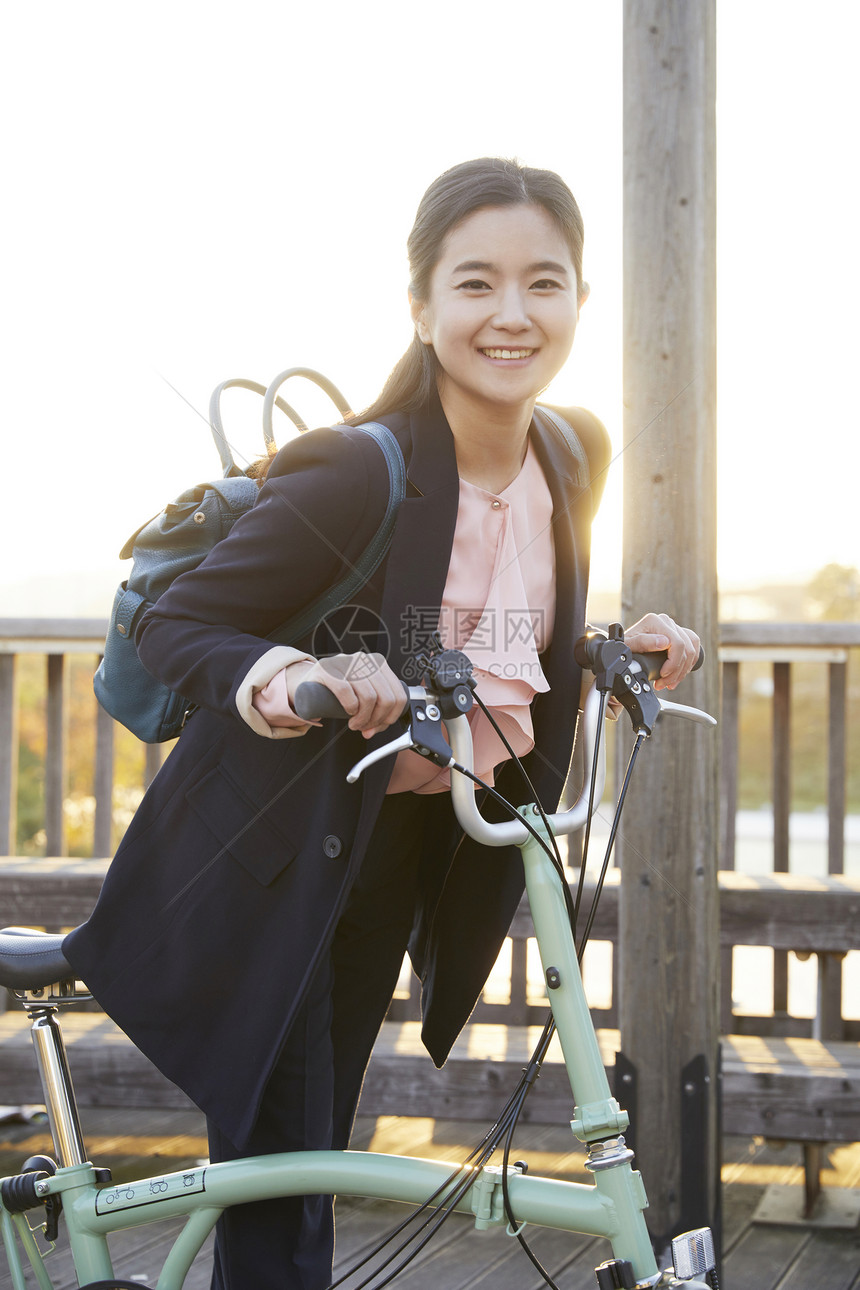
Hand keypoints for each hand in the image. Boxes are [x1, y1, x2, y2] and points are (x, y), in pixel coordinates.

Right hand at [286, 652, 407, 737]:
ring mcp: (345, 662)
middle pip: (386, 698)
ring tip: (355, 724)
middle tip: (365, 727)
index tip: (381, 725)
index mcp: (378, 664)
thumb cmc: (337, 691)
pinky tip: (348, 712)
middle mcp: (364, 660)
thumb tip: (374, 730)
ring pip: (369, 697)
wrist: (308, 683)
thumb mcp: (361, 698)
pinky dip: (350, 708)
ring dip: (363, 718)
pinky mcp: (327, 669)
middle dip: (377, 720)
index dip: (392, 716)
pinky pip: (346, 692)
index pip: (399, 694)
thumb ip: (374, 713)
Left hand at [623, 613, 700, 690]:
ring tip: (670, 682)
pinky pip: (694, 646)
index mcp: (655, 622)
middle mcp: (666, 622)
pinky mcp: (679, 634)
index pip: (677, 644)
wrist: (624, 646)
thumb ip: (643, 642)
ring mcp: (674, 627)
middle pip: (686, 649)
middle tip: (663, 683)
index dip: (673, 664)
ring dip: (683, 671)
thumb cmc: (624, 646)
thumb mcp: (628, 645)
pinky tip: (681, 672)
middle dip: (676, 672)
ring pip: (692, 650)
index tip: (662, 675)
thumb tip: (664, 642)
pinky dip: (689, 663)